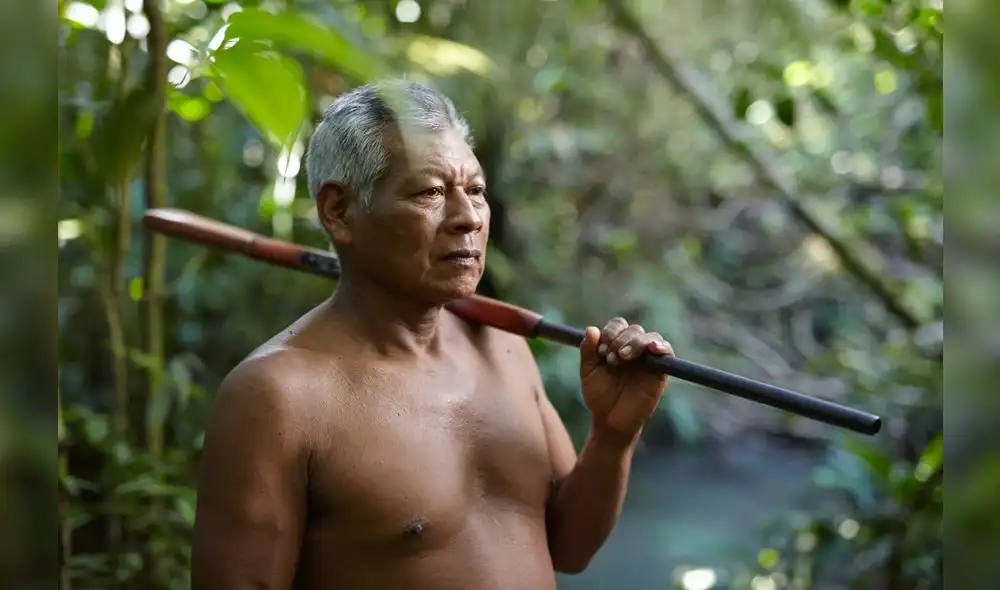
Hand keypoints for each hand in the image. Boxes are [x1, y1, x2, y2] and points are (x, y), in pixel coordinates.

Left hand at [579, 318, 673, 438]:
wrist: (610, 419)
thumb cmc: (599, 395)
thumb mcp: (588, 372)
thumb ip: (588, 351)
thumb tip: (591, 329)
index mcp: (616, 344)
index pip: (618, 325)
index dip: (610, 332)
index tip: (601, 350)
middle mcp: (633, 348)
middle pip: (634, 329)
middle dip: (621, 340)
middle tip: (612, 359)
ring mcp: (648, 358)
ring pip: (650, 337)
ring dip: (636, 343)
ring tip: (623, 357)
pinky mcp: (660, 371)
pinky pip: (667, 351)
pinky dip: (662, 346)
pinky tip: (653, 349)